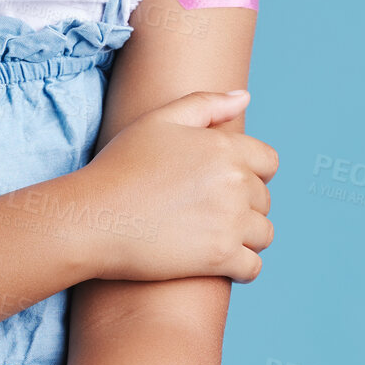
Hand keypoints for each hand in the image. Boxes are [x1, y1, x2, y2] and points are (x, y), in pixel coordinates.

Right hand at [68, 89, 277, 283]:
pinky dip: (240, 266)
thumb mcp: (158, 120)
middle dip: (243, 204)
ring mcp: (230, 222)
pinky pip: (253, 266)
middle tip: (205, 207)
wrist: (95, 217)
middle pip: (264, 199)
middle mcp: (235, 183)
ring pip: (263, 233)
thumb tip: (245, 97)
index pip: (269, 162)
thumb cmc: (122, 165)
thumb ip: (206, 103)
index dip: (251, 170)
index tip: (224, 181)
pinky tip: (216, 259)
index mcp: (224, 147)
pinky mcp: (220, 258)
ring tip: (211, 232)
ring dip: (244, 235)